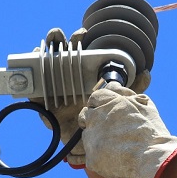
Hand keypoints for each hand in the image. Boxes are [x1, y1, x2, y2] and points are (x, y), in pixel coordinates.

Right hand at [30, 28, 151, 168]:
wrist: (95, 145)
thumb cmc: (104, 120)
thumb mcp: (119, 103)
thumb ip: (133, 89)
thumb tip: (146, 73)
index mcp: (85, 74)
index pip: (80, 51)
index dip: (78, 39)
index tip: (83, 32)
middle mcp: (68, 79)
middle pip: (59, 54)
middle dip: (56, 40)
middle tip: (58, 36)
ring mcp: (55, 90)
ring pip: (44, 68)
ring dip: (41, 55)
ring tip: (41, 50)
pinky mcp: (44, 106)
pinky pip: (33, 92)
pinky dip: (30, 82)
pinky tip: (31, 74)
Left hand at [78, 83, 176, 177]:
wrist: (153, 157)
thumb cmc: (152, 131)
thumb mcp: (143, 104)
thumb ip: (125, 93)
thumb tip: (114, 86)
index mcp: (108, 102)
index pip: (95, 98)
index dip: (100, 106)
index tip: (108, 114)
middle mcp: (96, 117)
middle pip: (85, 115)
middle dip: (94, 121)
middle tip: (110, 131)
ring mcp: (91, 137)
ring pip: (87, 136)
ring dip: (97, 139)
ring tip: (115, 146)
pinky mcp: (91, 157)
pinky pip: (91, 156)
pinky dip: (100, 158)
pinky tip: (114, 158)